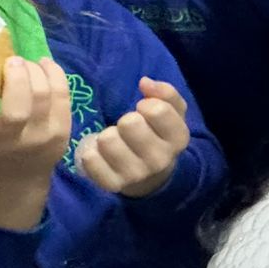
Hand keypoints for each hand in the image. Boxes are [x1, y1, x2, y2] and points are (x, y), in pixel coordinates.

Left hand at [76, 78, 190, 197]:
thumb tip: (144, 82)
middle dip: (126, 121)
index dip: (146, 105)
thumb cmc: (159, 135)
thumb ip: (165, 92)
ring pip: (108, 140)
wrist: (153, 177)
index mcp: (178, 139)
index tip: (144, 112)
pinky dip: (92, 152)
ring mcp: (136, 175)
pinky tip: (102, 154)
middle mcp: (160, 160)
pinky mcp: (112, 185)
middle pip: (130, 123)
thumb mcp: (173, 113)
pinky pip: (90, 159)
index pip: (157, 110)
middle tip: (129, 128)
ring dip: (108, 136)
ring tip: (115, 141)